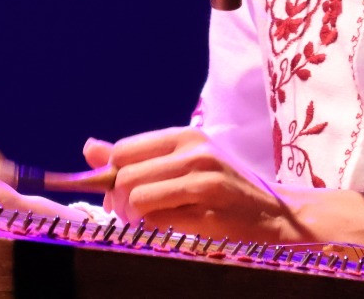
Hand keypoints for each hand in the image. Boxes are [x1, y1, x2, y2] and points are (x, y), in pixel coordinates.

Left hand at [83, 126, 309, 242]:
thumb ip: (137, 157)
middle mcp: (194, 150)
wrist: (275, 215)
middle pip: (124, 174)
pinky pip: (158, 219)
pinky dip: (153, 228)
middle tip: (129, 215)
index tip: (118, 194)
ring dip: (132, 218)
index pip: (123, 150)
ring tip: (145, 223)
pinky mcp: (210, 208)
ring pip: (136, 196)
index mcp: (185, 135)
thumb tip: (88, 148)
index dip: (111, 176)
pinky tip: (168, 228)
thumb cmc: (224, 189)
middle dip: (117, 202)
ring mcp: (203, 178)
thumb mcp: (184, 164)